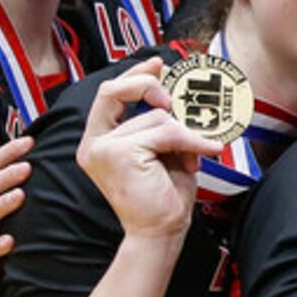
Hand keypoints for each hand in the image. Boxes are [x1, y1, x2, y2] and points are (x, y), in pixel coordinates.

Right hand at [77, 59, 219, 240]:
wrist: (160, 232)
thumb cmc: (163, 195)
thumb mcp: (162, 150)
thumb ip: (159, 122)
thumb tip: (169, 91)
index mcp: (99, 141)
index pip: (109, 94)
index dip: (133, 74)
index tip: (156, 63)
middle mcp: (93, 143)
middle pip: (113, 90)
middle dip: (148, 86)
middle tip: (173, 103)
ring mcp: (102, 148)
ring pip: (155, 117)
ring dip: (183, 135)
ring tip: (189, 159)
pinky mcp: (119, 154)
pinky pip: (165, 131)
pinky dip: (190, 141)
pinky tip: (203, 154)